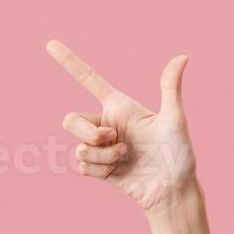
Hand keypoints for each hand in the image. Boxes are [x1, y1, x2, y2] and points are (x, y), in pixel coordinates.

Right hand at [46, 39, 197, 213]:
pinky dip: (100, 169)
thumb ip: (171, 88)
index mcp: (119, 106)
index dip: (69, 62)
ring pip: (79, 147)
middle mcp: (106, 124)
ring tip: (125, 157)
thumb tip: (183, 56)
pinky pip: (82, 166)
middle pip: (70, 120)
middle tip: (114, 139)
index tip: (50, 44)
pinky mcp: (98, 169)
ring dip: (102, 155)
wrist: (173, 190)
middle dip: (89, 132)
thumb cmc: (179, 153)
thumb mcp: (175, 119)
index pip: (89, 79)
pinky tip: (118, 171)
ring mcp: (100, 148)